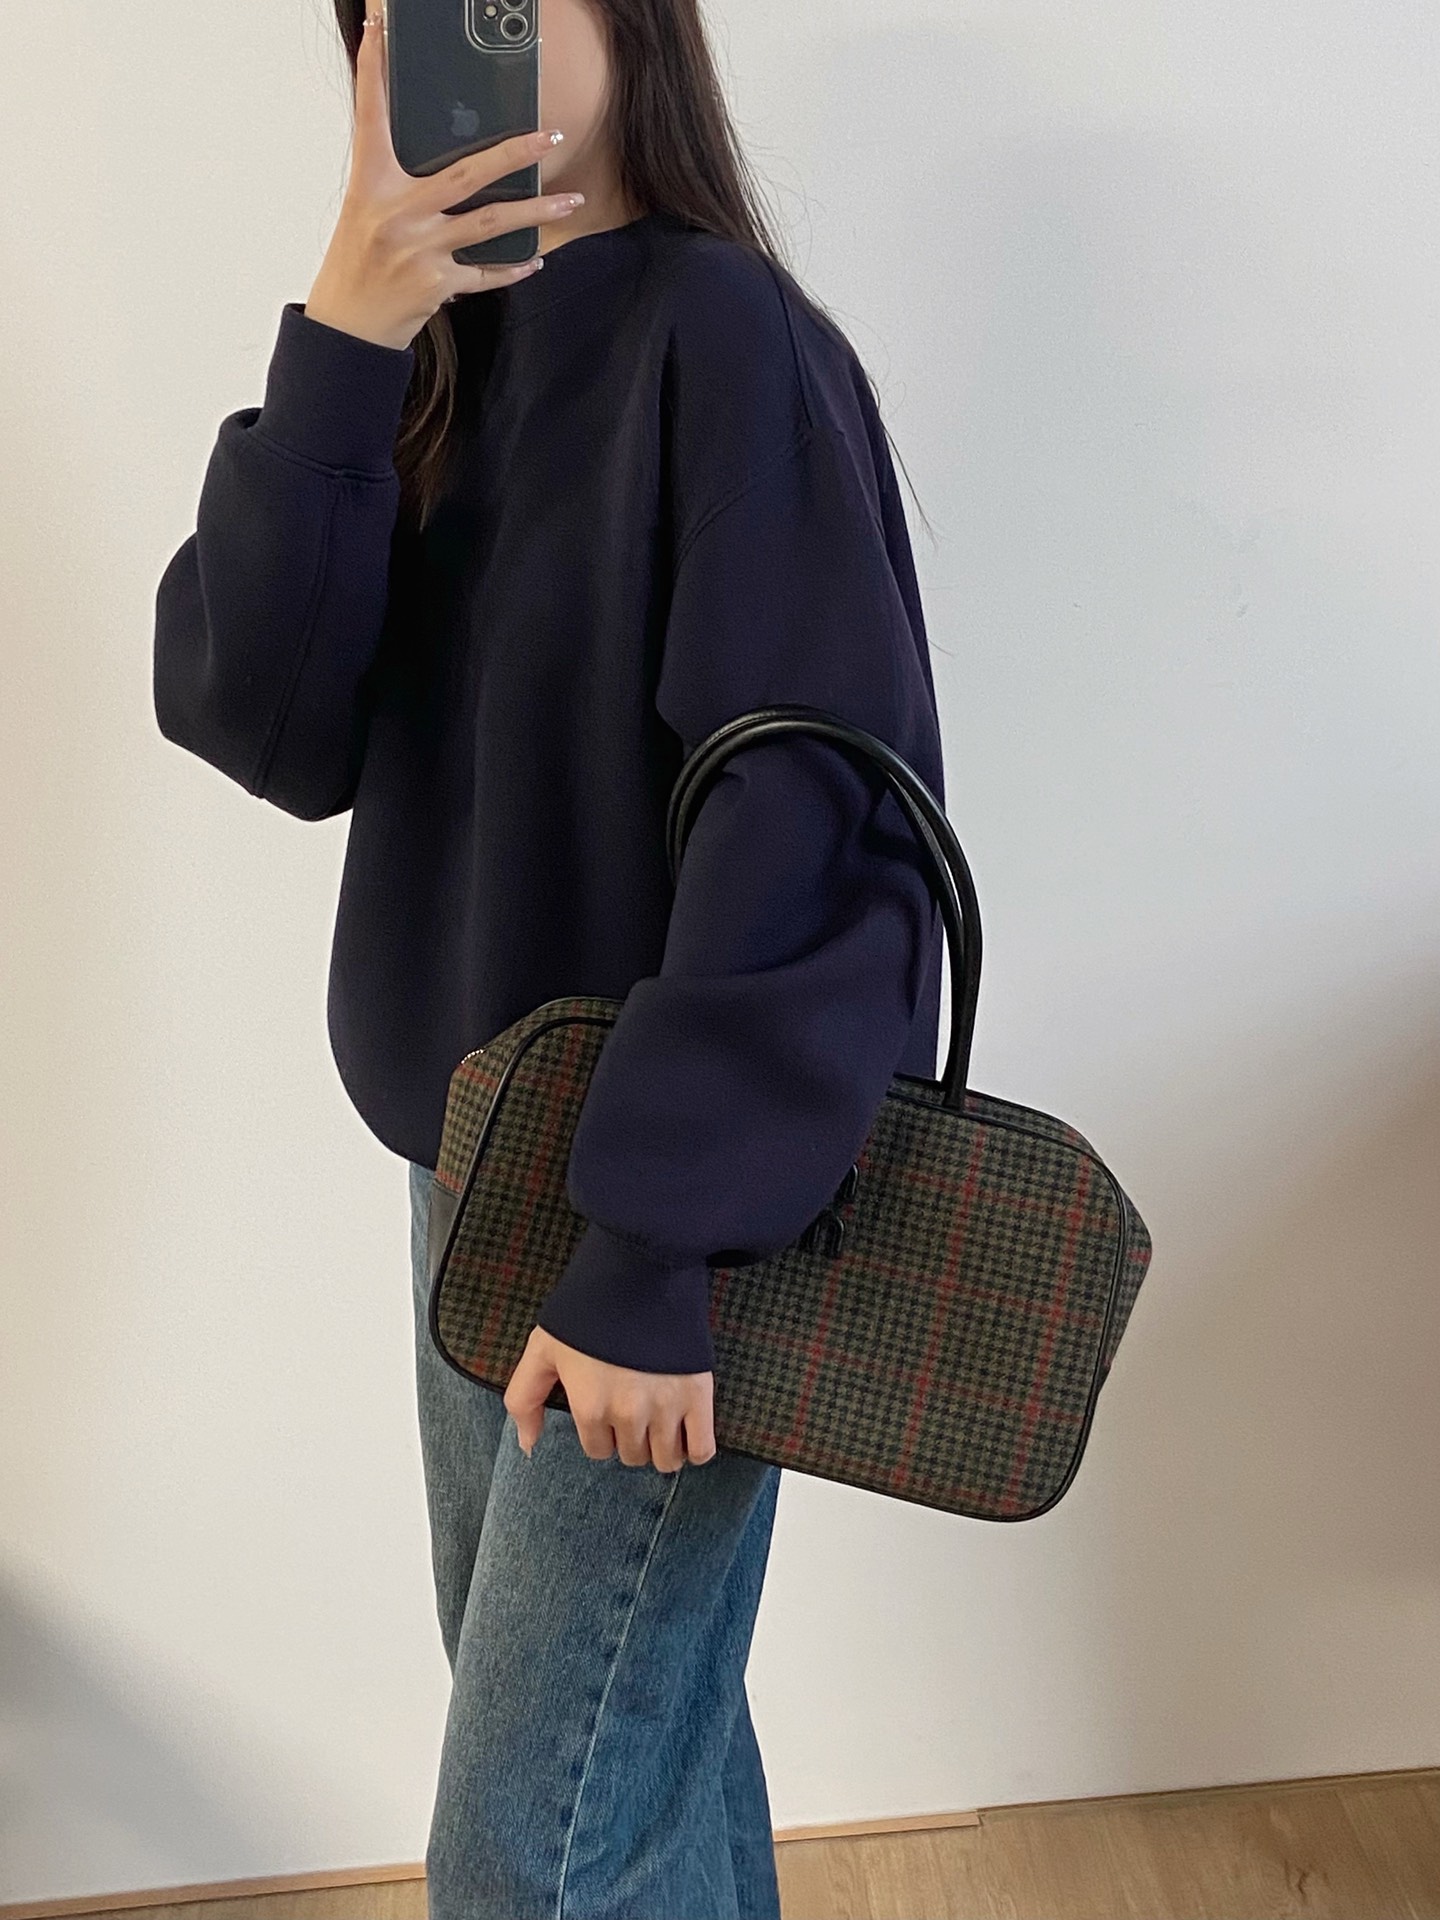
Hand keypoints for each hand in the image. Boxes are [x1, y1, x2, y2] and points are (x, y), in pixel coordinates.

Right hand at [303, 12, 586, 351]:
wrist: (348, 325)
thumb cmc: (357, 260)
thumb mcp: (366, 210)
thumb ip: (399, 182)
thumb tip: (451, 162)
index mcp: (372, 185)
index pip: (371, 117)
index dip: (372, 71)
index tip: (377, 29)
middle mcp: (398, 214)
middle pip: (467, 175)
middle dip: (514, 153)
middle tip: (551, 137)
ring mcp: (421, 250)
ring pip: (491, 225)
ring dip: (537, 211)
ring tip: (571, 200)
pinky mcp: (437, 284)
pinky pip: (486, 273)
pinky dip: (512, 267)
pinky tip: (535, 259)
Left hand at [504, 1326, 717, 1472]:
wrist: (640, 1271)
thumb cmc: (588, 1309)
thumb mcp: (543, 1349)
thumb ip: (525, 1399)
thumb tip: (527, 1446)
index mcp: (589, 1406)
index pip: (598, 1449)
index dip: (601, 1432)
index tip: (607, 1408)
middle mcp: (627, 1415)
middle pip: (633, 1456)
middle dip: (630, 1439)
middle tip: (633, 1410)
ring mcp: (665, 1407)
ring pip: (666, 1459)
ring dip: (662, 1449)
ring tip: (659, 1424)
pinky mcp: (698, 1395)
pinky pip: (702, 1450)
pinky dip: (695, 1450)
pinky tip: (686, 1435)